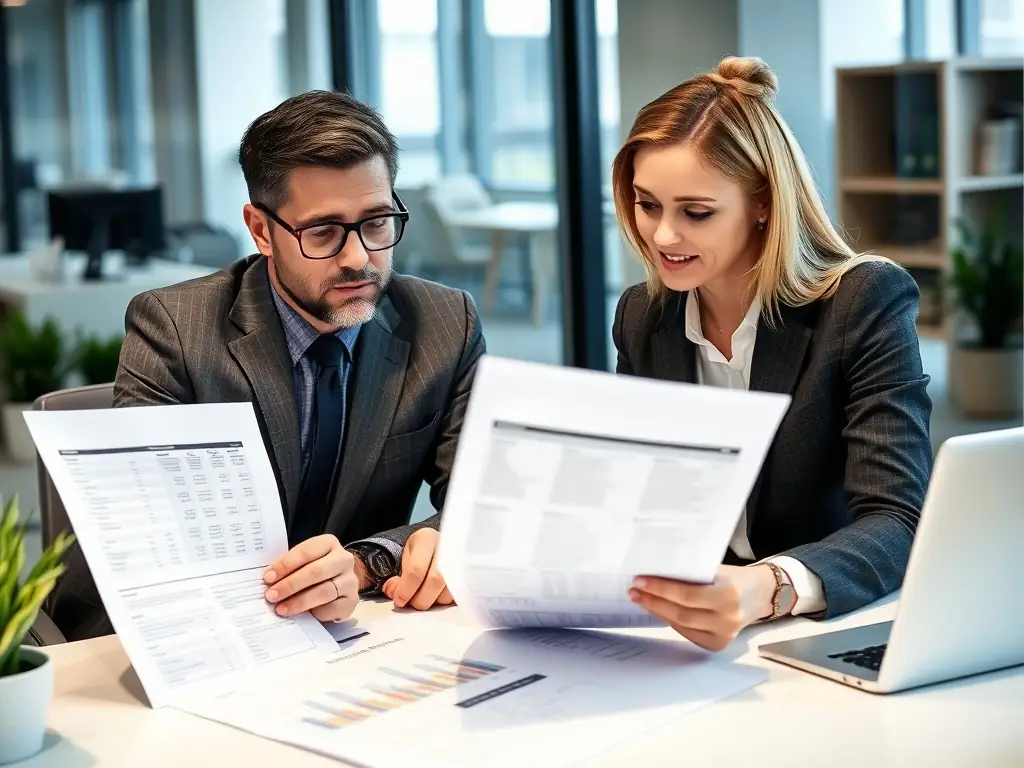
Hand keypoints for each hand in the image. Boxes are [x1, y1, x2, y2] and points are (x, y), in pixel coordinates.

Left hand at [263, 534, 358, 621]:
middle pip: (316, 571)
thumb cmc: (314, 569)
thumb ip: (288, 567)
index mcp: (329, 543)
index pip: (306, 552)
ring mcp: (350, 581)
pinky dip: (315, 613)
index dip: (285, 565)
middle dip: (290, 585)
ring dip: (299, 602)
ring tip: (281, 609)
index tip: (267, 578)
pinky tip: (303, 616)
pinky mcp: (352, 601)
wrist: (340, 581)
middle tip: (271, 596)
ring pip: (324, 591)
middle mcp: (343, 559)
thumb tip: (268, 580)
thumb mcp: (302, 562)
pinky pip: (332, 608)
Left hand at [382, 528, 453, 610]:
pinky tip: (435, 596)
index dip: (406, 589)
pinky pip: (456, 597)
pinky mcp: (467, 577)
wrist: (438, 548)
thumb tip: (394, 593)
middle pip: (435, 580)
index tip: (399, 600)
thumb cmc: (419, 554)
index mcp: (427, 539)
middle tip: (410, 603)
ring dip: (432, 602)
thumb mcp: (404, 559)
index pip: (417, 569)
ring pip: (448, 591)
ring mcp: (461, 562)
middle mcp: (448, 547)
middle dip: (420, 599)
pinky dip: (442, 602)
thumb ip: (397, 579)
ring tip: (423, 597)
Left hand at [628, 565, 776, 650]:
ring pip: (682, 625)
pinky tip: (657, 610)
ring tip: (640, 599)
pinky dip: (670, 621)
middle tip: (634, 590)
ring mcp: (724, 635)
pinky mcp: (718, 645)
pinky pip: (688, 633)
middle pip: (681, 613)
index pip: (687, 594)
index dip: (661, 589)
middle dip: (653, 601)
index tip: (640, 580)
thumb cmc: (733, 578)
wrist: (758, 595)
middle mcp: (728, 619)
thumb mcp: (716, 570)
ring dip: (657, 612)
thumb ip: (690, 574)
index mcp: (729, 595)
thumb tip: (655, 571)